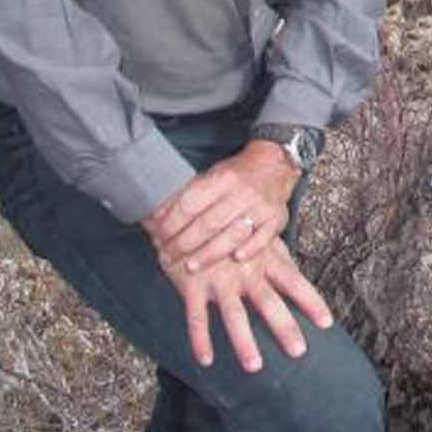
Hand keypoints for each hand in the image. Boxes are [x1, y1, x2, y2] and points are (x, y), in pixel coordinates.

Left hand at [142, 143, 297, 273]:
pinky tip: (236, 259)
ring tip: (190, 266)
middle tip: (167, 258)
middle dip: (183, 244)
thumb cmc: (235, 175)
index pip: (190, 204)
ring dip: (209, 254)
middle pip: (208, 224)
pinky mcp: (276, 219)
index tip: (158, 237)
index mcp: (222, 178)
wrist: (274, 164)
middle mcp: (242, 192)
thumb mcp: (210, 176)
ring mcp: (261, 206)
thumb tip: (155, 217)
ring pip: (232, 235)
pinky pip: (263, 238)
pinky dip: (250, 249)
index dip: (171, 224)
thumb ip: (187, 196)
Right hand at [156, 234, 333, 372]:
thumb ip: (278, 257)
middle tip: (299, 352)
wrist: (185, 213)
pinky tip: (206, 360)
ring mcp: (218, 279)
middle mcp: (245, 271)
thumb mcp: (257, 238)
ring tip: (255, 366)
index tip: (327, 323)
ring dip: (244, 341)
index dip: (311, 301)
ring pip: (233, 315)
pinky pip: (196, 317)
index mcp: (264, 259)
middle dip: (284, 326)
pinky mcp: (192, 286)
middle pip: (268, 302)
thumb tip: (300, 272)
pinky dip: (200, 339)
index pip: (294, 281)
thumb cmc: (228, 228)